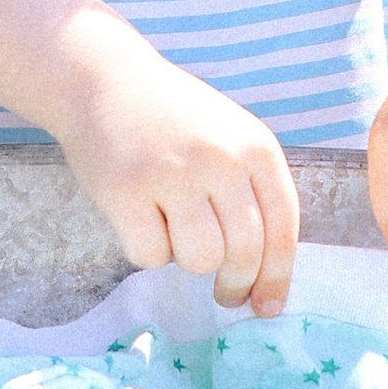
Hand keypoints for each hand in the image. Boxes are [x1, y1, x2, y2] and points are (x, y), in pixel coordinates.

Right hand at [53, 36, 300, 314]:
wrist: (105, 80)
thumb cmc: (174, 121)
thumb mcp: (231, 140)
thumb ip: (252, 196)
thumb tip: (265, 283)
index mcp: (256, 147)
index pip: (282, 229)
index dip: (277, 278)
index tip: (267, 308)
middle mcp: (220, 159)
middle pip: (244, 253)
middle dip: (235, 285)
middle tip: (225, 294)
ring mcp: (172, 174)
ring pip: (200, 260)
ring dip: (187, 259)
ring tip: (173, 226)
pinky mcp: (125, 190)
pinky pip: (150, 256)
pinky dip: (145, 248)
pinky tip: (139, 213)